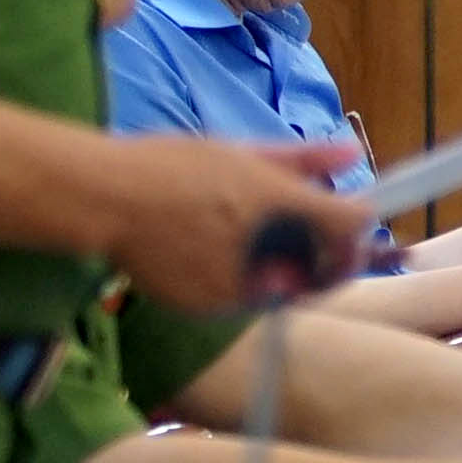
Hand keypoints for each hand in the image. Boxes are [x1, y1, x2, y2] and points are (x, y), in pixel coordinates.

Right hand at [103, 132, 374, 322]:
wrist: (104, 200)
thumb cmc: (170, 166)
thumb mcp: (241, 153)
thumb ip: (302, 158)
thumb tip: (351, 153)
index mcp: (276, 201)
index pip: (351, 223)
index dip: (358, 228)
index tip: (349, 229)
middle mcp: (265, 245)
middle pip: (324, 268)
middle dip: (324, 259)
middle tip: (306, 243)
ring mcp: (237, 284)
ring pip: (284, 288)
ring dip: (283, 272)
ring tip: (248, 243)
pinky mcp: (209, 309)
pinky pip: (244, 302)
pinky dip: (243, 285)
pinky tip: (219, 259)